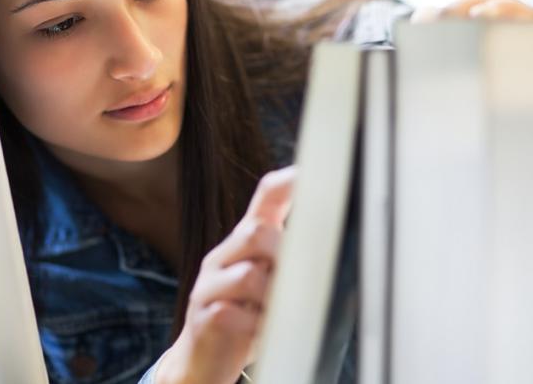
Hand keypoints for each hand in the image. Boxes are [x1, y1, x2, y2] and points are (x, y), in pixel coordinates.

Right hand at [156, 166, 295, 383]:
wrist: (201, 358)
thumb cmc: (244, 314)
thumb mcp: (268, 277)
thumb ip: (290, 251)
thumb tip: (332, 232)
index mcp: (244, 243)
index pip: (264, 198)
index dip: (287, 183)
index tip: (309, 173)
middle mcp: (223, 256)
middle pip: (255, 232)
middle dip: (282, 254)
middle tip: (296, 280)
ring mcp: (209, 286)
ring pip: (247, 275)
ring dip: (272, 297)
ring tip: (279, 313)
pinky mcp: (204, 317)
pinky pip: (232, 313)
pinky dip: (255, 325)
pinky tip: (262, 332)